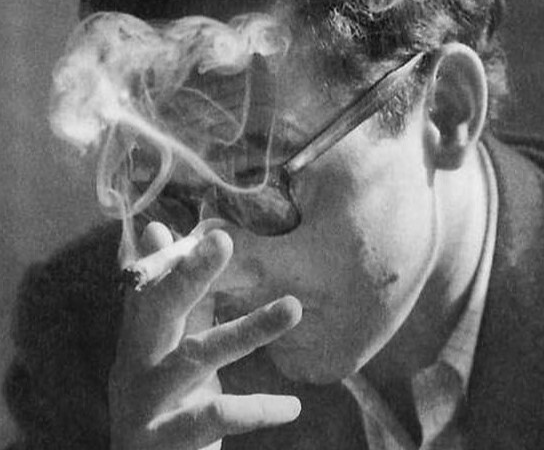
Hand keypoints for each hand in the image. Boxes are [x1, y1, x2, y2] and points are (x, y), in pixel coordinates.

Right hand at [109, 221, 301, 449]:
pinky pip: (213, 417)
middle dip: (190, 274)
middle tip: (225, 240)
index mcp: (140, 334)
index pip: (154, 285)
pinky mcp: (163, 439)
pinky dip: (256, 410)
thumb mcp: (162, 345)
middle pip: (159, 309)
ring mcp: (147, 400)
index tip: (216, 232)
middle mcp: (137, 361)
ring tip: (293, 307)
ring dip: (248, 329)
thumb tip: (155, 227)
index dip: (178, 258)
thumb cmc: (160, 398)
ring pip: (198, 356)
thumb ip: (170, 293)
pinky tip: (292, 406)